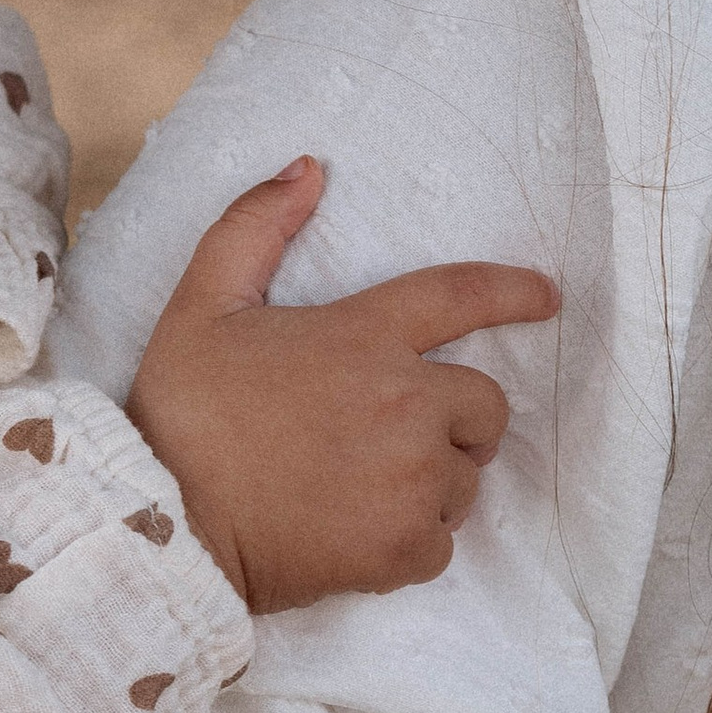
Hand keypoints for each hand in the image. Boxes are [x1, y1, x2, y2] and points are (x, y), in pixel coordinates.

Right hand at [125, 159, 557, 614]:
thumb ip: (254, 228)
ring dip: (428, 482)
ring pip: (464, 477)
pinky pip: (443, 539)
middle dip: (453, 419)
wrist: (165, 524)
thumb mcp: (200, 304)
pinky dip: (408, 539)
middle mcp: (404, 403)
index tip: (547, 297)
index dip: (510, 292)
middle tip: (386, 437)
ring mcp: (411, 478)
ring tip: (355, 489)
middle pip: (485, 404)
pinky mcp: (405, 545)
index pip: (458, 298)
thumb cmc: (182, 414)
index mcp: (363, 336)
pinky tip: (352, 532)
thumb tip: (309, 167)